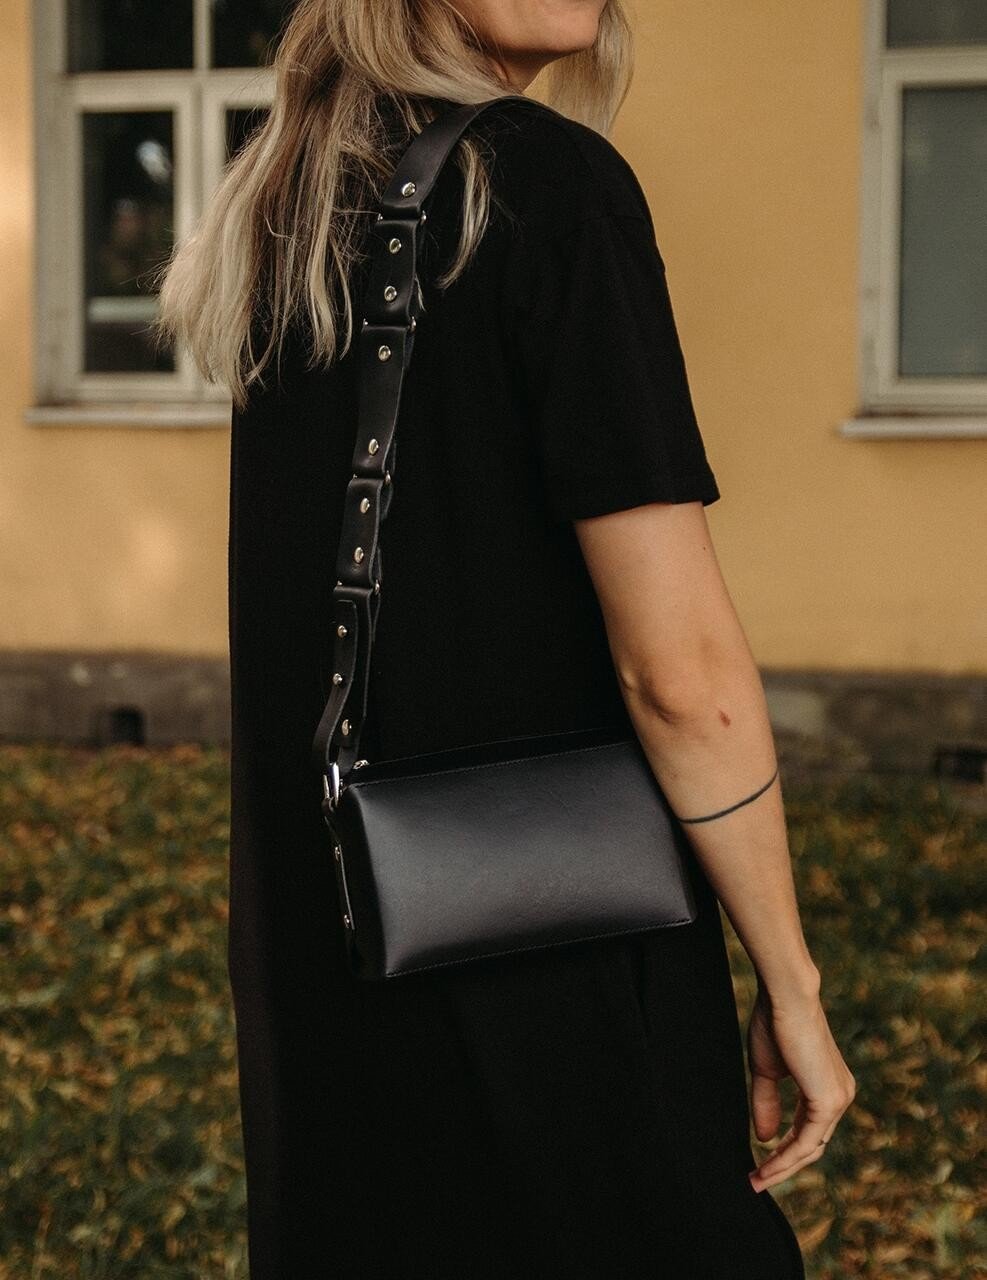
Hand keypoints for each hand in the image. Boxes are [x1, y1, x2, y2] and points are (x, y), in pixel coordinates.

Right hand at [745, 981, 855, 1191]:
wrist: (786, 997)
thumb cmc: (774, 1023)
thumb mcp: (767, 1070)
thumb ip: (767, 1104)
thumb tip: (766, 1139)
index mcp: (826, 1086)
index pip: (807, 1130)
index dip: (783, 1151)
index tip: (758, 1165)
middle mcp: (839, 1095)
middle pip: (812, 1144)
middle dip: (783, 1165)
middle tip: (757, 1180)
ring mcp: (838, 1099)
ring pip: (811, 1147)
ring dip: (783, 1166)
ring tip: (757, 1179)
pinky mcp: (829, 1101)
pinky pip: (808, 1140)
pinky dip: (786, 1157)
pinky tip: (767, 1165)